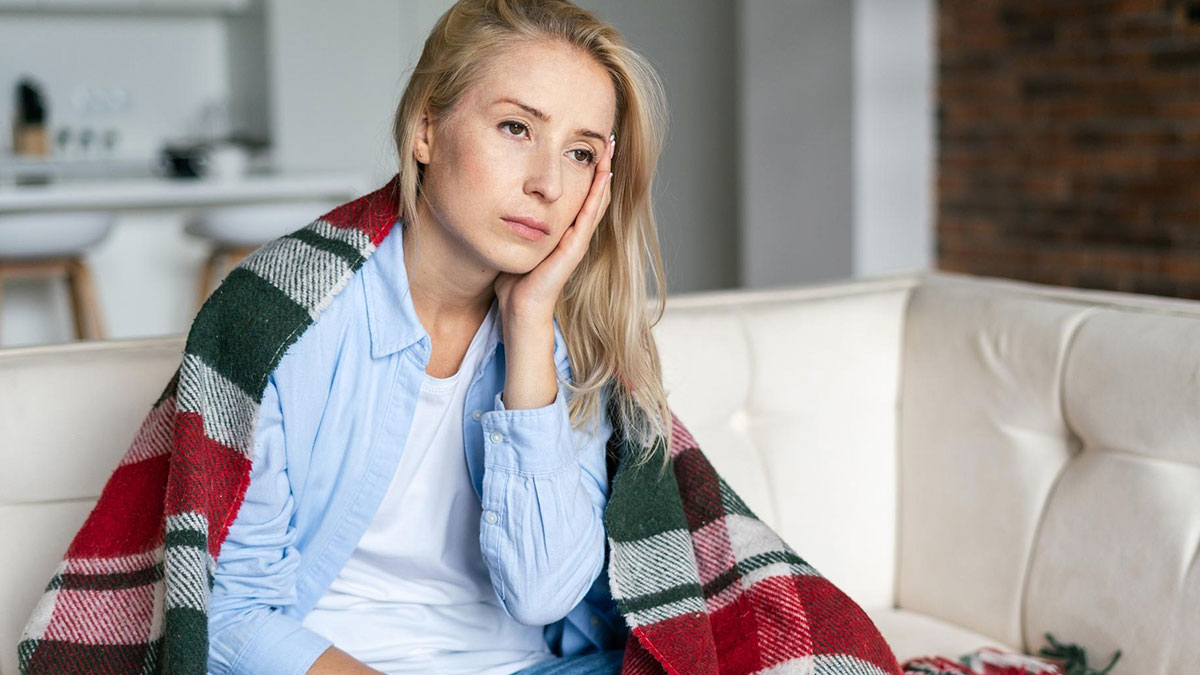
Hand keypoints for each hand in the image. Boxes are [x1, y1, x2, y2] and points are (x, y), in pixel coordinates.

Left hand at [493, 134, 615, 322]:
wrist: (520, 309)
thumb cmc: (514, 279)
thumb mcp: (514, 239)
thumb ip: (514, 220)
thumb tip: (496, 196)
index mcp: (562, 229)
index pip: (580, 192)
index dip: (585, 167)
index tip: (587, 141)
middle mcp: (574, 232)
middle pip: (594, 191)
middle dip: (600, 164)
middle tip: (606, 136)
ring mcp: (578, 240)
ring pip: (597, 199)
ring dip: (604, 173)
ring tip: (608, 147)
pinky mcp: (575, 248)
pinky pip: (589, 216)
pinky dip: (597, 194)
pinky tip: (602, 175)